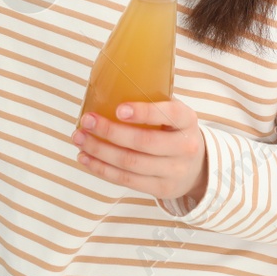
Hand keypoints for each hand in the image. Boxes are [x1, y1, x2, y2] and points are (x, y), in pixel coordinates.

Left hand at [70, 99, 208, 205]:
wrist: (197, 166)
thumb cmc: (173, 130)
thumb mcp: (172, 112)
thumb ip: (150, 100)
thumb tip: (106, 87)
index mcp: (187, 120)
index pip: (169, 114)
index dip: (144, 112)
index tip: (118, 109)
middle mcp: (185, 146)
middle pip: (143, 142)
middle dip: (110, 131)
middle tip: (86, 121)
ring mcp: (174, 171)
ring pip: (130, 163)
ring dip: (99, 150)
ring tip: (79, 138)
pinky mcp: (161, 188)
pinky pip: (127, 180)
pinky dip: (102, 169)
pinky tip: (85, 158)